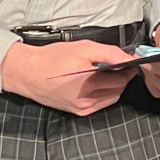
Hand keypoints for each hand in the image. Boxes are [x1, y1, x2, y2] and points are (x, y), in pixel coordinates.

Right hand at [0, 40, 136, 115]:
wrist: (29, 72)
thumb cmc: (53, 58)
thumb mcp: (84, 48)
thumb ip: (110, 53)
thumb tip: (130, 59)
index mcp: (89, 82)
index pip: (123, 78)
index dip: (128, 68)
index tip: (127, 61)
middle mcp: (87, 99)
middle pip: (119, 88)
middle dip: (122, 76)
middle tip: (116, 64)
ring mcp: (83, 108)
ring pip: (112, 97)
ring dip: (114, 86)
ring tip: (104, 73)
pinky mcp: (78, 112)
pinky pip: (101, 103)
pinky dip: (104, 93)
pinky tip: (95, 83)